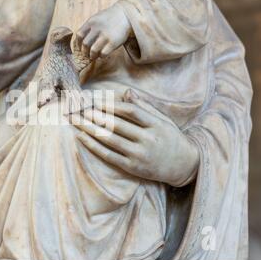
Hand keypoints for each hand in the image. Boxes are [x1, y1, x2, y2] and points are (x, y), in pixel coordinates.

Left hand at [72, 89, 199, 186]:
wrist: (184, 165)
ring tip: (76, 120)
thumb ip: (145, 106)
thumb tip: (126, 92)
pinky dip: (93, 146)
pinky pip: (109, 155)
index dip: (111, 104)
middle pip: (116, 124)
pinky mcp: (133, 167)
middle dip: (95, 115)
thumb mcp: (163, 120)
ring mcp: (139, 154)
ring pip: (110, 139)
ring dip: (90, 129)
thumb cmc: (171, 138)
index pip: (130, 111)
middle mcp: (148, 139)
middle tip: (78, 108)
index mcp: (156, 124)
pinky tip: (81, 138)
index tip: (95, 100)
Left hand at [75, 3, 131, 59]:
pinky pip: (103, 54)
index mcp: (91, 22)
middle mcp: (97, 28)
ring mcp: (105, 36)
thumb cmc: (111, 17)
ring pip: (93, 51)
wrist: (127, 13)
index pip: (79, 35)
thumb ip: (89, 27)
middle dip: (85, 52)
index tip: (80, 47)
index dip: (78, 44)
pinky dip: (101, 56)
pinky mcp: (113, 42)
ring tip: (94, 56)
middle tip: (87, 54)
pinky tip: (103, 55)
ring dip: (92, 56)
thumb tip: (81, 40)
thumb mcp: (97, 18)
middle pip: (85, 44)